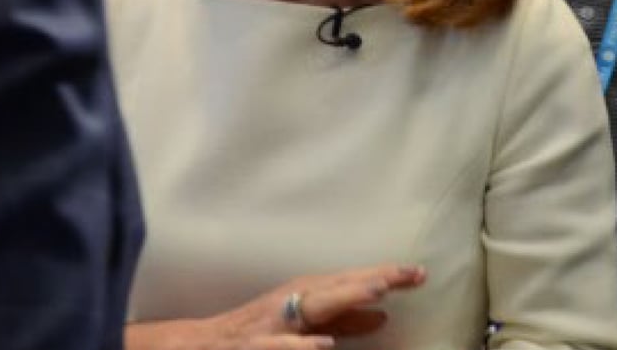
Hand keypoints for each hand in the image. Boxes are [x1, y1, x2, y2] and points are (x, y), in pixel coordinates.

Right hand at [125, 264, 426, 349]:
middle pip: (336, 287)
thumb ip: (341, 320)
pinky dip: (299, 344)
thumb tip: (382, 315)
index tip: (419, 273)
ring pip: (310, 308)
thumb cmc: (255, 335)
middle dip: (372, 279)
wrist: (197, 346)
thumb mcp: (304, 325)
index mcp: (302, 297)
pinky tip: (324, 345)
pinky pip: (277, 346)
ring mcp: (269, 326)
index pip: (350, 283)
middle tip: (407, 274)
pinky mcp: (250, 347)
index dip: (385, 276)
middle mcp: (288, 304)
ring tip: (377, 294)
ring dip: (343, 299)